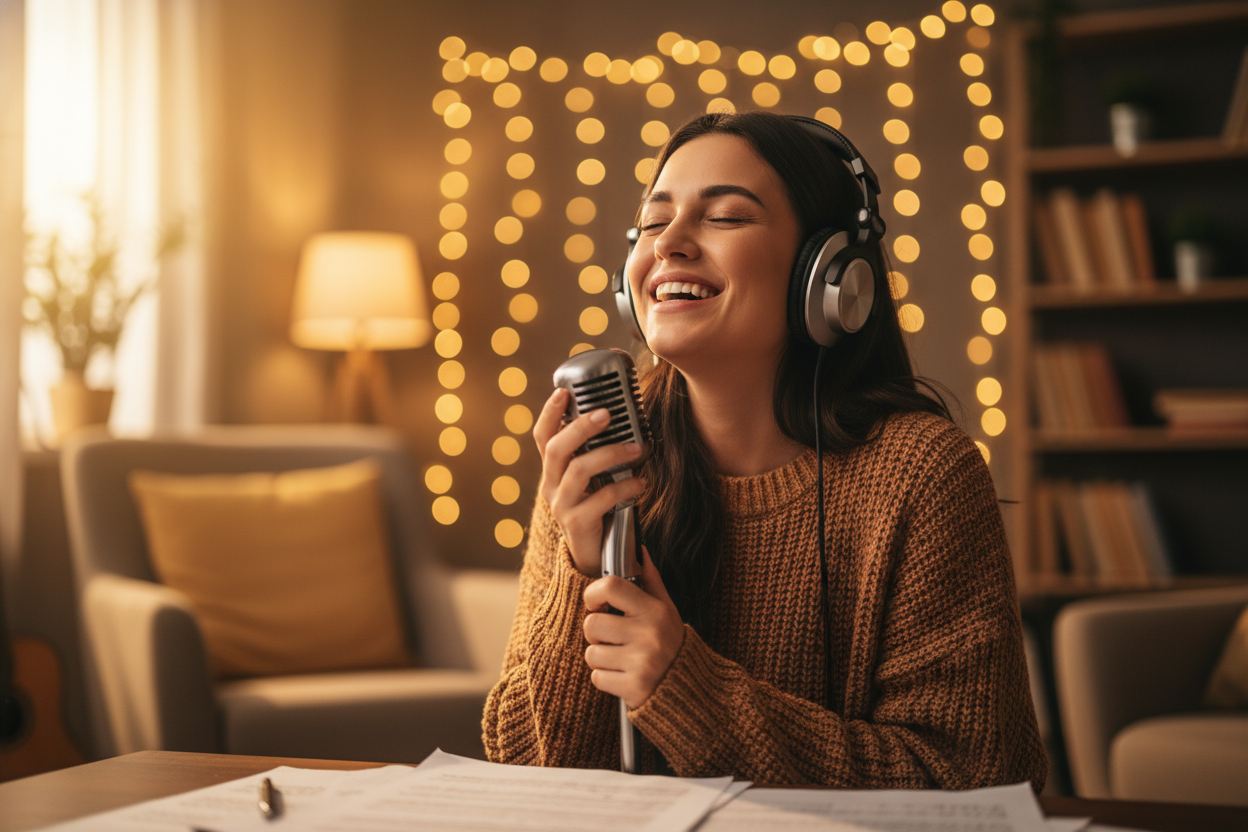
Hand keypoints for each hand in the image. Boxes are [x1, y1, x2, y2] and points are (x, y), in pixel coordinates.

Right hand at [534, 387, 645, 576]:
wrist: (595, 558)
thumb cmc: (598, 510)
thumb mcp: (592, 481)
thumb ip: (597, 456)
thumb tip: (622, 421)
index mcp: (553, 471)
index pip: (543, 437)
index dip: (550, 413)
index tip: (563, 392)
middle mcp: (551, 486)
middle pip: (556, 448)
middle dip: (581, 427)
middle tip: (607, 414)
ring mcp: (562, 505)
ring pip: (579, 470)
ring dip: (611, 454)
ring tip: (638, 449)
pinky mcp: (577, 523)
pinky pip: (601, 498)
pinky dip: (625, 486)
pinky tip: (641, 482)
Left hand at [582, 547, 684, 708]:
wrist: (691, 690)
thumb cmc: (673, 645)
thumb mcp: (667, 609)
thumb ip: (650, 580)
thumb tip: (640, 550)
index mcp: (655, 611)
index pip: (611, 587)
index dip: (593, 593)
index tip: (596, 604)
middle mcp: (649, 634)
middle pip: (592, 623)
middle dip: (595, 633)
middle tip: (610, 637)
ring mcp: (641, 662)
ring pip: (592, 653)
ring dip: (600, 658)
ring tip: (620, 658)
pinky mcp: (634, 687)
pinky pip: (597, 678)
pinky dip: (605, 678)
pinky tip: (623, 676)